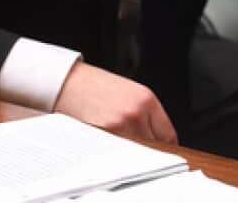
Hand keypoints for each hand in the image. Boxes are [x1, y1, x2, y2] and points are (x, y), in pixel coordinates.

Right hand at [53, 61, 176, 143]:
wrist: (69, 83)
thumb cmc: (98, 88)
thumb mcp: (131, 94)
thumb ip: (147, 115)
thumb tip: (159, 140)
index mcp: (147, 100)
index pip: (168, 135)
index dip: (164, 146)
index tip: (161, 151)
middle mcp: (136, 113)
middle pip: (154, 146)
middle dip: (149, 151)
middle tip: (138, 150)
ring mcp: (120, 126)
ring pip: (136, 153)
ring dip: (132, 154)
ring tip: (120, 145)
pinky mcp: (103, 136)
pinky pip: (118, 154)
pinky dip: (116, 155)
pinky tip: (109, 147)